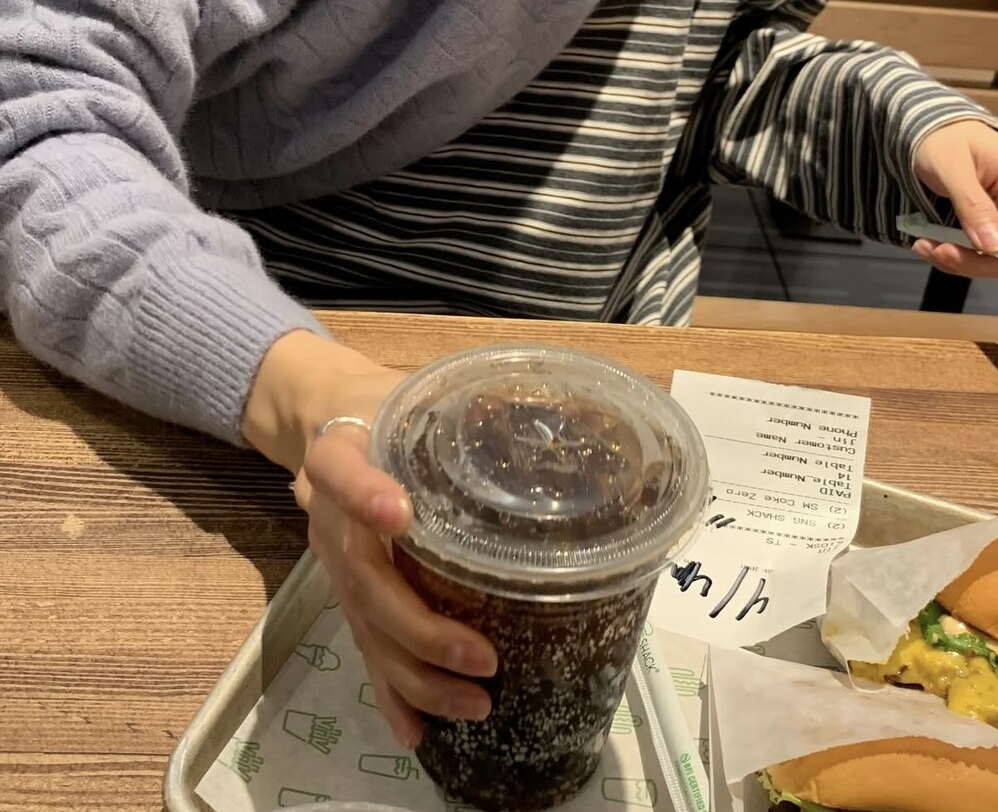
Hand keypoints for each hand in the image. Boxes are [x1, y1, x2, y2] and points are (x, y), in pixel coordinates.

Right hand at [243, 331, 497, 746]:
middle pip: (364, 580)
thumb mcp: (412, 388)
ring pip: (367, 629)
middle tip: (479, 655)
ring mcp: (335, 563)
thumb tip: (550, 410)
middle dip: (421, 627)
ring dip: (418, 675)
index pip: (341, 471)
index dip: (365, 494)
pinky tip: (417, 732)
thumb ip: (465, 402)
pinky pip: (364, 649)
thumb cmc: (384, 404)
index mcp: (340, 454)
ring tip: (474, 703)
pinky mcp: (345, 594)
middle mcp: (330, 517)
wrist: (324, 420)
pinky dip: (391, 694)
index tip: (401, 515)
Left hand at [913, 120, 997, 278]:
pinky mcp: (988, 226)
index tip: (959, 253)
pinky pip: (978, 252)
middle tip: (935, 251)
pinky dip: (954, 255)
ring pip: (993, 257)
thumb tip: (994, 247)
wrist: (927, 134)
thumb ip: (973, 206)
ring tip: (925, 247)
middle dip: (972, 261)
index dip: (997, 253)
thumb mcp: (954, 169)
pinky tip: (929, 246)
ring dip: (959, 261)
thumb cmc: (941, 140)